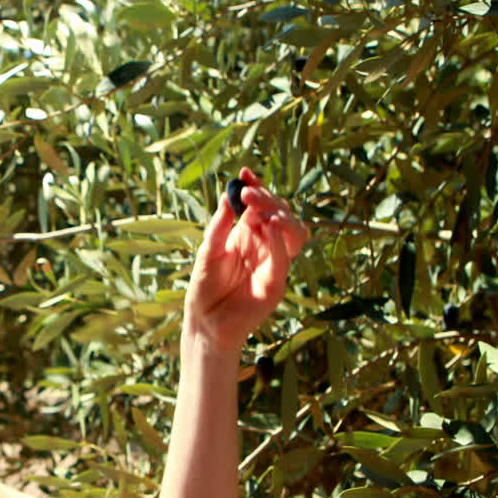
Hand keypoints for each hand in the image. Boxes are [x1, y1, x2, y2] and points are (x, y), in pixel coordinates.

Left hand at [183, 168, 306, 351]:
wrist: (204, 324)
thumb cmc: (204, 289)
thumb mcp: (207, 251)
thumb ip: (220, 226)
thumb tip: (230, 195)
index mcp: (247, 236)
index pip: (261, 206)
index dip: (256, 188)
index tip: (244, 173)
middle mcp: (264, 247)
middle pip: (280, 214)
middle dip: (266, 199)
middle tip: (247, 194)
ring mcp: (273, 264)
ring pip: (294, 233)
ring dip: (281, 216)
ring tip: (260, 210)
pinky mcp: (275, 284)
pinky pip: (284, 258)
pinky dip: (278, 240)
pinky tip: (268, 225)